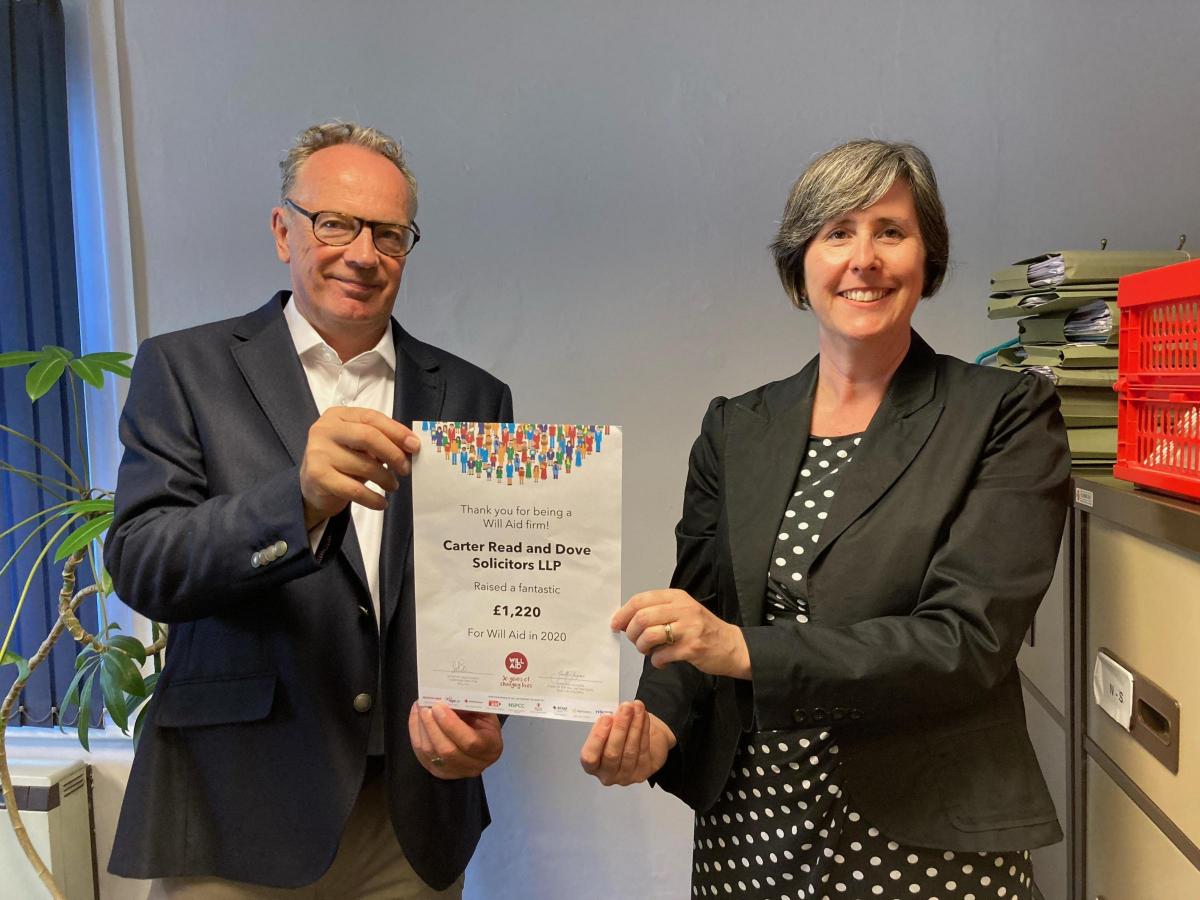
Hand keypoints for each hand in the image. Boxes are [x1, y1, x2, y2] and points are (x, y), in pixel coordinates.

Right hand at [299, 408, 420, 528]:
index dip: (397, 431)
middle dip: (393, 453)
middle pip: (368, 436)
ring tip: (392, 485)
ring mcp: (319, 452)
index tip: (415, 446)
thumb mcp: (359, 445)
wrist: (312, 486)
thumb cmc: (341, 461)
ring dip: (385, 478)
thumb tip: (411, 446)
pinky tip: (381, 503)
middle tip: (405, 469)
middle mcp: (325, 429)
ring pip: (364, 465)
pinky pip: (355, 489)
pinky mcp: (318, 476)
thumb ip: (381, 440)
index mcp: (337, 416)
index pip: (372, 418)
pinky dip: (373, 498)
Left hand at [408, 702, 503, 779]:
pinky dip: (415, 734)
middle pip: (447, 750)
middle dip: (432, 726)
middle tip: (425, 706)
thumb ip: (471, 706)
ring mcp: (455, 772)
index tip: (438, 706)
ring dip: (421, 728)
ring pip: (431, 753)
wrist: (481, 742)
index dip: (451, 725)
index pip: (470, 741)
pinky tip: (416, 717)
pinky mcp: (439, 772)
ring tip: (419, 708)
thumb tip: (449, 694)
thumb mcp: (486, 713)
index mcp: (490, 748)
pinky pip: (421, 754)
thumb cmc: (484, 723)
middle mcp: (474, 765)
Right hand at [580, 701, 674, 785]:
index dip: (597, 738)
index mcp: (593, 765)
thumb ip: (606, 725)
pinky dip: (644, 728)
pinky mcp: (643, 771)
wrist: (642, 746)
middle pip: (612, 753)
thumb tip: (614, 712)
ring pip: (630, 750)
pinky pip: (643, 748)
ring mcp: (626, 775)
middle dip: (619, 727)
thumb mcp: (606, 732)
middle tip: (625, 708)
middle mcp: (608, 774)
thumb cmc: (617, 738)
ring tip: (636, 707)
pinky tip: (642, 715)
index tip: (606, 718)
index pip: (590, 757)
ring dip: (634, 725)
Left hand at [613, 588, 750, 678]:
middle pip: (642, 617)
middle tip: (636, 642)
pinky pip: (661, 655)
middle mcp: (683, 608)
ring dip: (642, 647)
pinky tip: (663, 662)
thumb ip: (658, 612)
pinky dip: (656, 661)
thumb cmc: (702, 629)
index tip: (616, 625)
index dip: (624, 613)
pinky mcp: (692, 647)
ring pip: (649, 635)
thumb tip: (626, 621)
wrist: (732, 646)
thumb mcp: (682, 611)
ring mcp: (689, 628)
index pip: (641, 599)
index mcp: (677, 597)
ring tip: (649, 652)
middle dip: (632, 633)